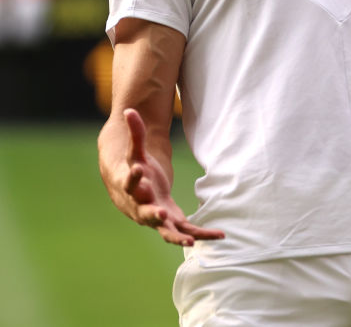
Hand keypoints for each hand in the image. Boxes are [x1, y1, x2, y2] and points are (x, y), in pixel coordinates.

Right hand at [117, 108, 224, 245]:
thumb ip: (135, 133)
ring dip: (179, 236)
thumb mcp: (136, 152)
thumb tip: (129, 109)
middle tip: (160, 214)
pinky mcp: (174, 223)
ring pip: (168, 231)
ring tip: (191, 241)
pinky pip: (189, 231)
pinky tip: (220, 234)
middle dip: (153, 215)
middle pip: (146, 213)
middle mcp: (143, 208)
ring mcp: (159, 219)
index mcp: (133, 189)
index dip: (133, 177)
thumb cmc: (137, 171)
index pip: (130, 183)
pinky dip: (203, 233)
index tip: (137, 169)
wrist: (136, 195)